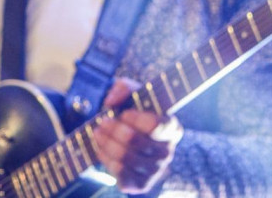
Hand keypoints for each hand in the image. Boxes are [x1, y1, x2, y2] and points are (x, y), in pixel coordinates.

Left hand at [92, 79, 182, 193]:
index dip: (137, 120)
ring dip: (107, 144)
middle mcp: (167, 151)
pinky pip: (120, 173)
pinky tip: (102, 149)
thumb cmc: (137, 116)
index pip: (157, 126)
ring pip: (126, 158)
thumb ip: (125, 87)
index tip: (124, 113)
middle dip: (115, 131)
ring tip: (98, 132)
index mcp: (173, 129)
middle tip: (103, 122)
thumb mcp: (134, 96)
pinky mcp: (141, 184)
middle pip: (138, 143)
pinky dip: (107, 160)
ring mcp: (155, 169)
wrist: (135, 144)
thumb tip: (111, 101)